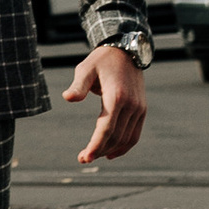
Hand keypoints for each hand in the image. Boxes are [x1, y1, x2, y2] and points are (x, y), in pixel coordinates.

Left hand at [64, 44, 147, 165]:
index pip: (106, 129)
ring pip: (126, 138)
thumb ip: (78, 85)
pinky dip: (124, 146)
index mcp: (116, 96)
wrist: (126, 51)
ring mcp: (138, 108)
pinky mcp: (141, 110)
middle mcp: (131, 105)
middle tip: (82, 158)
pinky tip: (111, 153)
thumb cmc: (101, 60)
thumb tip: (67, 98)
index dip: (96, 145)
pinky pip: (134, 134)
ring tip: (93, 155)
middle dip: (99, 150)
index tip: (85, 157)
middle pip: (115, 137)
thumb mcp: (86, 69)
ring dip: (110, 150)